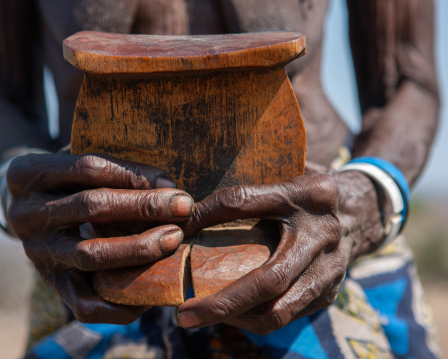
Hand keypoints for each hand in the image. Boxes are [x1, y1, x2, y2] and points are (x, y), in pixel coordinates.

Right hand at [6, 152, 192, 323]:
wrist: (29, 212)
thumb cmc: (66, 181)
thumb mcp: (77, 161)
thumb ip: (113, 165)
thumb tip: (166, 185)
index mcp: (28, 173)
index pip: (89, 169)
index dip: (133, 175)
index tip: (170, 183)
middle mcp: (25, 214)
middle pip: (92, 207)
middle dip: (144, 208)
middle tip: (184, 208)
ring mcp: (36, 252)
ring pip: (91, 255)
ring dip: (139, 249)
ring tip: (174, 239)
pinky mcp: (50, 283)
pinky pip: (84, 304)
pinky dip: (120, 304)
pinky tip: (152, 293)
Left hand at [177, 167, 383, 333]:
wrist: (360, 213)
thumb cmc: (305, 196)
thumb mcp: (282, 182)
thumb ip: (244, 194)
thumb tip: (188, 214)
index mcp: (309, 194)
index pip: (244, 202)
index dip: (208, 216)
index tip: (177, 232)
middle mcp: (323, 235)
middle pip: (269, 279)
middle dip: (223, 302)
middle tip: (183, 314)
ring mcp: (331, 269)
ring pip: (278, 309)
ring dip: (235, 318)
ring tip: (200, 316)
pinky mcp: (330, 293)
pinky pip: (286, 315)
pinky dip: (253, 319)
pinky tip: (229, 312)